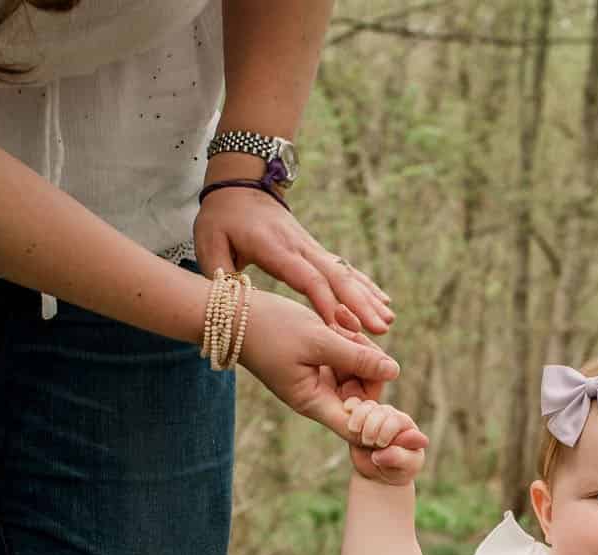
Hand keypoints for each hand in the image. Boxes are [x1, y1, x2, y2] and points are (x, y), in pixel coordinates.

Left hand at [194, 178, 392, 334]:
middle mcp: (301, 247)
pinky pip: (345, 270)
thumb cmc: (223, 216)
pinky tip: (384, 302)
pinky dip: (365, 285)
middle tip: (380, 329)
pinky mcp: (317, 251)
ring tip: (388, 322)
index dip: (325, 302)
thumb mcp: (209, 242)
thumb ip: (219, 273)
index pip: (306, 278)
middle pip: (336, 277)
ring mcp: (312, 248)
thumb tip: (232, 301)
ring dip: (368, 298)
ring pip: (346, 274)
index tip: (342, 327)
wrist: (241, 183)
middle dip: (360, 304)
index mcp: (276, 249)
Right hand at [239, 290, 426, 453]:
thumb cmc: (269, 327)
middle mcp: (317, 398)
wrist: (231, 313)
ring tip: (341, 323)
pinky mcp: (315, 366)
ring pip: (357, 376)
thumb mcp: (319, 339)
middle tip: (353, 335)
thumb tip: (395, 372)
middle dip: (370, 368)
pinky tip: (339, 323)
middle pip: (364, 398)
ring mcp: (316, 382)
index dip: (389, 432)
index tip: (415, 434)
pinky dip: (348, 343)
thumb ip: (358, 358)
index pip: (361, 430)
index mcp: (314, 402)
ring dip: (359, 350)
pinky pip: (345, 361)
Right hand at [342, 396, 426, 484]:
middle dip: (371, 427)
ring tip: (358, 435)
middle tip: (369, 443)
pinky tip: (348, 413)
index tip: (381, 445)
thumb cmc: (398, 469)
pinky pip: (355, 404)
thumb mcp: (404, 467)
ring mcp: (376, 416)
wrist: (380, 473)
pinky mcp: (361, 418)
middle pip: (380, 411)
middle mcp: (393, 417)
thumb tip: (383, 453)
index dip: (385, 430)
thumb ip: (398, 458)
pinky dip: (350, 406)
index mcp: (407, 427)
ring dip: (359, 419)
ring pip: (367, 407)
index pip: (395, 419)